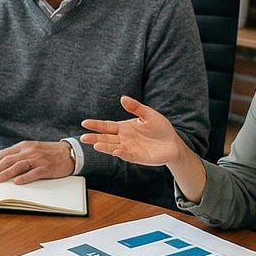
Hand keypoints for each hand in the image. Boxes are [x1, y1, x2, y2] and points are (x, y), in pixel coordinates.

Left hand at [0, 140, 74, 184]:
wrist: (69, 152)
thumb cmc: (48, 153)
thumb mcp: (31, 149)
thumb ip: (18, 155)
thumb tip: (1, 165)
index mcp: (24, 146)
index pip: (4, 154)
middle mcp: (29, 151)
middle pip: (8, 160)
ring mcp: (38, 159)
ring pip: (18, 166)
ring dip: (5, 174)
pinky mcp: (47, 167)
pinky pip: (34, 173)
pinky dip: (25, 178)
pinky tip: (17, 183)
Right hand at [82, 96, 203, 198]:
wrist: (172, 143)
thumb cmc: (160, 128)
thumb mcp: (148, 114)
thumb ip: (136, 107)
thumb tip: (123, 98)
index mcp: (124, 128)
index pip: (106, 126)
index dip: (96, 125)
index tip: (84, 123)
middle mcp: (124, 139)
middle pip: (105, 138)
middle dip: (94, 138)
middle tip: (83, 138)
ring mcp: (129, 148)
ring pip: (113, 147)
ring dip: (104, 147)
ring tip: (95, 145)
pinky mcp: (138, 156)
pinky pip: (127, 155)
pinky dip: (121, 153)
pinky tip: (115, 151)